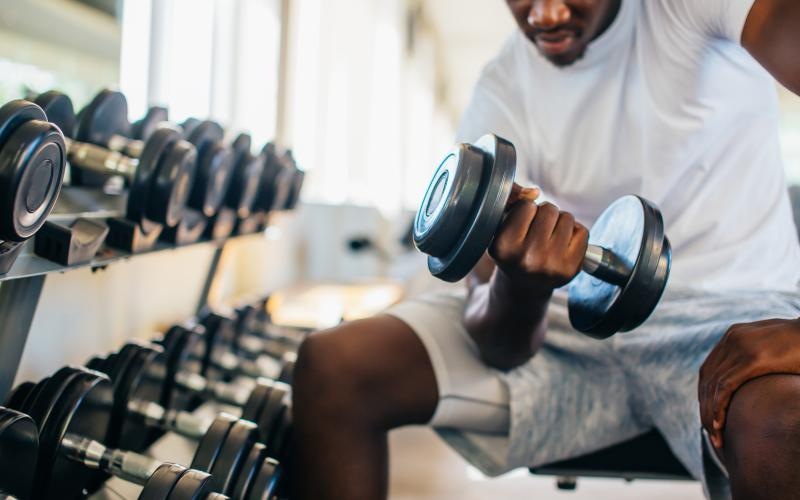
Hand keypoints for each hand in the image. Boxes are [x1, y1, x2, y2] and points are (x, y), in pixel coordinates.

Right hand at [488, 183, 588, 295]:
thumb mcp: (503, 228)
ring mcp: (550, 265)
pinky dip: (574, 233)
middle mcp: (526, 258)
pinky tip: (562, 244)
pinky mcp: (570, 269)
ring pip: (567, 218)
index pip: (526, 206)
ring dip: (560, 222)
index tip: (522, 224)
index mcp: (504, 247)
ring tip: (550, 236)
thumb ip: (512, 202)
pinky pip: (582, 232)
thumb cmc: (514, 250)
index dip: (525, 210)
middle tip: (538, 230)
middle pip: (549, 210)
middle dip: (545, 214)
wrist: (525, 285)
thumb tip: (533, 191)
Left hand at [699, 318, 799, 448]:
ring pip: (712, 386)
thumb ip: (759, 359)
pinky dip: (718, 407)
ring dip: (709, 414)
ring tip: (716, 437)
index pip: (709, 370)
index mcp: (734, 335)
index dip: (706, 396)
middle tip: (712, 434)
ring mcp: (740, 346)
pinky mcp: (752, 358)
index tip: (710, 418)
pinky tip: (719, 425)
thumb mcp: (775, 348)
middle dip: (705, 408)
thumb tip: (758, 375)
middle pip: (706, 379)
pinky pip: (725, 386)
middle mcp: (732, 338)